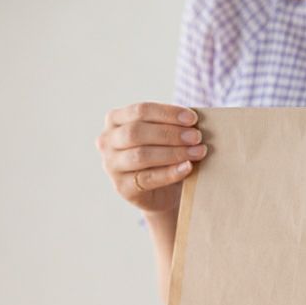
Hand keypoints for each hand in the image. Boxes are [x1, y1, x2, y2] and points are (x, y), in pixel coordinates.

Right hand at [94, 101, 208, 213]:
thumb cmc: (165, 158)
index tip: (192, 118)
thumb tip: (194, 122)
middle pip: (137, 132)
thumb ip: (173, 127)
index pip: (140, 110)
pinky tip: (187, 168)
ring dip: (173, 152)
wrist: (163, 194)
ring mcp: (111, 165)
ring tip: (197, 152)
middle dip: (170, 133)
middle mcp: (108, 141)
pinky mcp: (122, 187)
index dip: (167, 113)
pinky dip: (170, 173)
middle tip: (196, 137)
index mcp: (116, 120)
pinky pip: (147, 178)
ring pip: (141, 155)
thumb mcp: (165, 138)